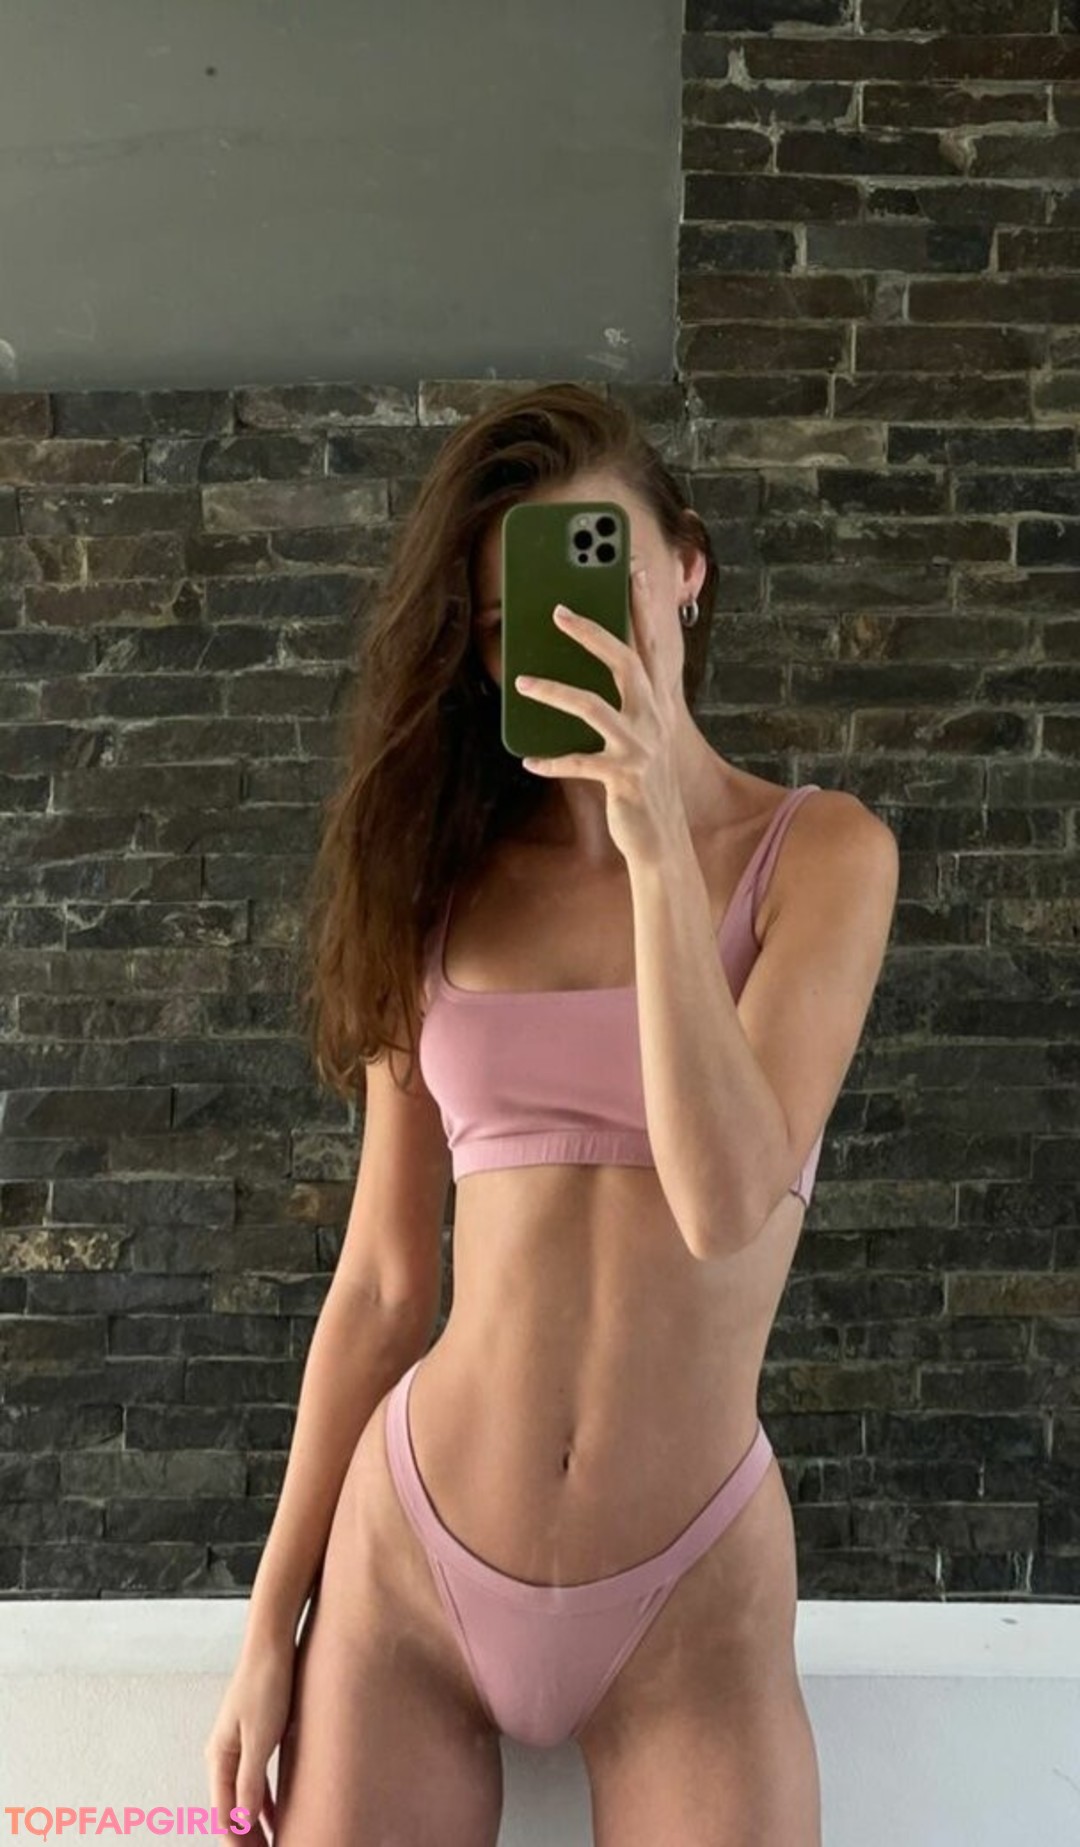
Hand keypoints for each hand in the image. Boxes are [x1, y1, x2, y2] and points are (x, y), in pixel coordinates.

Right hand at [204, 1632, 295, 1843]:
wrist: (273, 1643)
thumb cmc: (266, 1684)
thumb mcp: (260, 1738)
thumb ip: (249, 1781)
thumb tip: (241, 1821)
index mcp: (219, 1757)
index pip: (224, 1814)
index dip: (237, 1842)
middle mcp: (224, 1754)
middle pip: (231, 1809)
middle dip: (244, 1838)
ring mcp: (239, 1745)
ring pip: (244, 1797)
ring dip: (255, 1824)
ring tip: (272, 1845)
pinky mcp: (256, 1736)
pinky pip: (257, 1780)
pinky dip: (265, 1802)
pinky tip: (278, 1816)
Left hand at [514, 567, 686, 865]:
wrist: (661, 836)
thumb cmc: (641, 778)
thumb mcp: (637, 734)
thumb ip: (619, 700)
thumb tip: (580, 666)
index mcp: (658, 703)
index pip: (651, 644)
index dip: (643, 606)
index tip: (631, 568)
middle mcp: (654, 718)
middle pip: (625, 663)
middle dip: (593, 633)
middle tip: (557, 610)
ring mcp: (641, 747)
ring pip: (594, 707)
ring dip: (555, 691)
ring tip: (521, 682)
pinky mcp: (623, 778)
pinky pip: (581, 763)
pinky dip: (553, 761)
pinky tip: (529, 761)